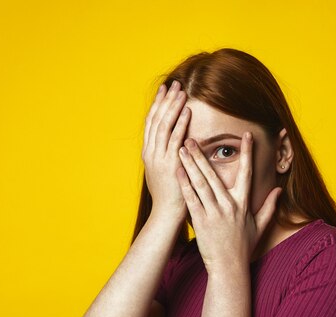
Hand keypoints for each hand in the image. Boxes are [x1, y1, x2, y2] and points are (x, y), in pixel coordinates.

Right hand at [142, 80, 189, 220]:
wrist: (167, 214)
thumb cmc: (170, 195)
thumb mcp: (163, 172)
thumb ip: (165, 156)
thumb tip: (173, 144)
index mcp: (148, 153)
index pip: (151, 123)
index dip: (157, 105)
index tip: (164, 90)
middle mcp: (150, 153)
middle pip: (156, 120)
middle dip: (165, 101)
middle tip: (173, 84)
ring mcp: (159, 158)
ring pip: (164, 126)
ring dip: (173, 107)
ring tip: (181, 92)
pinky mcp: (170, 164)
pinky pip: (175, 139)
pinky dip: (180, 123)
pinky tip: (187, 111)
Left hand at [176, 132, 281, 271]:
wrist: (229, 267)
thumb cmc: (243, 247)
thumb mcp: (260, 226)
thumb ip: (270, 207)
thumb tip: (279, 191)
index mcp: (243, 204)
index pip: (247, 172)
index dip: (247, 152)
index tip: (246, 134)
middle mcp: (229, 205)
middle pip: (215, 174)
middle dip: (203, 154)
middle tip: (193, 137)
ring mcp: (214, 213)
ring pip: (201, 183)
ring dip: (190, 164)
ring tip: (182, 149)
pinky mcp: (201, 221)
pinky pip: (191, 198)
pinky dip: (184, 184)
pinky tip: (177, 171)